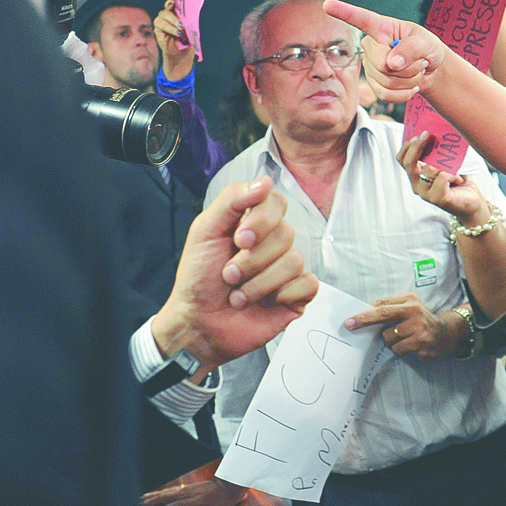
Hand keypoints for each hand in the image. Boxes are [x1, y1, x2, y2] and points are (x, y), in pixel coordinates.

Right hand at [141, 476, 244, 505]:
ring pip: (167, 493)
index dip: (149, 502)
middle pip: (162, 494)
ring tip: (146, 497)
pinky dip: (166, 495)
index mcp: (183, 494)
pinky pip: (174, 493)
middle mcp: (183, 491)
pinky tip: (168, 496)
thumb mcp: (201, 503)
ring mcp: (188, 490)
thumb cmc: (219, 496)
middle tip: (136, 500)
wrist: (232, 486)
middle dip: (148, 498)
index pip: (161, 498)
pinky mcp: (194, 491)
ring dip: (156, 495)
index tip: (136, 504)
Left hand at [151, 177, 318, 371]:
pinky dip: (282, 295)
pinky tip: (264, 304)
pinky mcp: (296, 295)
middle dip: (252, 260)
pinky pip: (308, 284)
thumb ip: (232, 200)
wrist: (198, 325)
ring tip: (238, 295)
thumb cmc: (197, 279)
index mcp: (252, 224)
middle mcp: (273, 244)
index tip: (239, 239)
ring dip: (259, 283)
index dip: (262, 220)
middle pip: (286, 234)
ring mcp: (286, 270)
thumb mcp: (205, 232)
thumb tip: (265, 180)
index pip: (276, 203)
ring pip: (294, 262)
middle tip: (228, 275)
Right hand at [156, 0, 193, 78]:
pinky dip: (169, 27)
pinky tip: (176, 31)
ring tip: (181, 29)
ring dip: (173, 20)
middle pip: (168, 4)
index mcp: (179, 12)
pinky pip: (160, 23)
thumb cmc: (188, 41)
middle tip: (177, 9)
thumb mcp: (191, 28)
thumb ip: (188, 19)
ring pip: (164, 14)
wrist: (181, 55)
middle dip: (172, 5)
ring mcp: (163, 20)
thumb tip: (190, 12)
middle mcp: (170, 14)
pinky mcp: (158, 28)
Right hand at [322, 0, 449, 101]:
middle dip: (408, 68)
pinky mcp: (374, 85)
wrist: (432, 70)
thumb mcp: (426, 42)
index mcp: (382, 28)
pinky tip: (412, 86)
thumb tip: (391, 63)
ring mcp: (371, 66)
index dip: (344, 12)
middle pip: (381, 64)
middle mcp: (372, 46)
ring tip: (416, 70)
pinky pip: (385, 95)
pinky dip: (404, 94)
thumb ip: (411, 49)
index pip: (361, 19)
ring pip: (386, 82)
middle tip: (420, 61)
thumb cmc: (428, 49)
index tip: (327, 5)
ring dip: (410, 80)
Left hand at [345, 294, 464, 358]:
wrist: (446, 334)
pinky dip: (399, 349)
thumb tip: (364, 312)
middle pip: (382, 315)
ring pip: (388, 338)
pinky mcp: (420, 343)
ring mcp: (418, 328)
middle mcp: (414, 311)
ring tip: (404, 338)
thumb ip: (390, 308)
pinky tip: (410, 345)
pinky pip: (397, 349)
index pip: (382, 305)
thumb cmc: (421, 320)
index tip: (349, 319)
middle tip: (349, 325)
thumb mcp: (408, 307)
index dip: (364, 312)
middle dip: (364, 321)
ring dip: (390, 341)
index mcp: (409, 300)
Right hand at [398, 131, 487, 221]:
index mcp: (416, 175)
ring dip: (444, 164)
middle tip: (428, 135)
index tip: (420, 134)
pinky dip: (452, 174)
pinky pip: (442, 177)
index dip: (408, 146)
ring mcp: (426, 193)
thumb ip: (437, 153)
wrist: (472, 201)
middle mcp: (417, 184)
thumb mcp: (445, 163)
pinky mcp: (438, 198)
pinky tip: (458, 179)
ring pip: (429, 169)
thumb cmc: (458, 181)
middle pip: (409, 163)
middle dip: (417, 146)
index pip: (402, 159)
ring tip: (454, 168)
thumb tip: (436, 134)